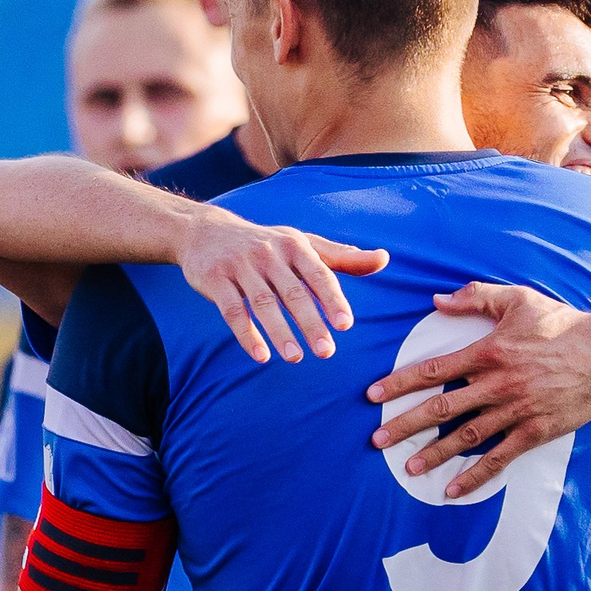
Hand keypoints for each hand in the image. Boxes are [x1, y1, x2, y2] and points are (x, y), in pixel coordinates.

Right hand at [177, 208, 387, 364]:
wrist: (206, 231)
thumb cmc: (267, 243)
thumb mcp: (303, 244)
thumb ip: (342, 257)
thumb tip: (384, 259)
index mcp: (295, 245)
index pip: (319, 274)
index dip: (332, 300)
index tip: (345, 325)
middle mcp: (268, 253)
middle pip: (293, 292)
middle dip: (311, 323)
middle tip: (326, 352)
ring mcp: (239, 265)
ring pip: (263, 303)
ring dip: (280, 333)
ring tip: (296, 358)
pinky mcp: (214, 279)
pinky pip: (231, 310)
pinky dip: (246, 334)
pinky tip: (261, 356)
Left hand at [365, 283, 590, 498]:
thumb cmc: (561, 323)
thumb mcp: (518, 299)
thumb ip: (476, 297)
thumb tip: (437, 301)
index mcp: (488, 352)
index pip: (433, 370)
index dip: (400, 383)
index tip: (372, 395)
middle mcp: (497, 384)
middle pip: (441, 407)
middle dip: (405, 424)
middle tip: (377, 440)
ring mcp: (515, 410)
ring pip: (466, 436)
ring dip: (434, 453)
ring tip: (408, 468)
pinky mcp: (534, 431)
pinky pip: (499, 457)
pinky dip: (475, 475)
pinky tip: (452, 489)